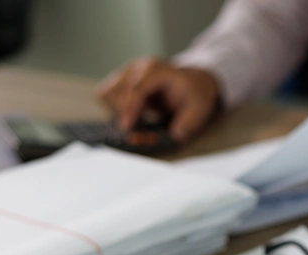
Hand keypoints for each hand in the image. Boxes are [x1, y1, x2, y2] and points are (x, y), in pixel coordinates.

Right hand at [97, 58, 219, 141]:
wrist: (193, 81)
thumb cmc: (196, 94)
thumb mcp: (200, 109)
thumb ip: (188, 123)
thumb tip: (175, 135)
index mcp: (157, 71)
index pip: (136, 89)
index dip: (130, 108)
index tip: (127, 127)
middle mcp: (139, 67)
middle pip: (117, 91)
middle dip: (124, 113)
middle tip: (138, 129)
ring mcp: (128, 71)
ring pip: (107, 92)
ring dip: (118, 110)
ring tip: (140, 118)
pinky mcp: (121, 79)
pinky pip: (107, 94)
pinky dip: (115, 107)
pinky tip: (134, 113)